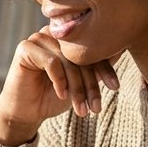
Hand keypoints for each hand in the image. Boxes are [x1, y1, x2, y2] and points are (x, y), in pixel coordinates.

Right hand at [0, 28, 119, 145]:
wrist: (27, 112)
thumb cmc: (54, 97)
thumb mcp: (82, 83)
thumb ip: (97, 66)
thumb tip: (122, 48)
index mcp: (69, 39)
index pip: (92, 49)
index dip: (105, 68)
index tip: (115, 87)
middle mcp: (54, 34)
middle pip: (81, 55)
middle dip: (91, 83)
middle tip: (96, 107)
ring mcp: (39, 38)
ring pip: (67, 60)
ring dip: (76, 87)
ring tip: (80, 109)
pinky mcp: (25, 48)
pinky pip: (50, 61)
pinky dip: (59, 80)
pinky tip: (61, 95)